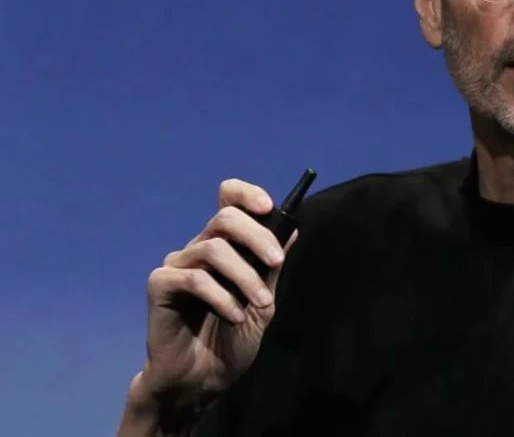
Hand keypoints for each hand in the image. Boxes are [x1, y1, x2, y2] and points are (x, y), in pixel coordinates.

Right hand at [137, 179, 296, 412]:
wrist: (202, 381)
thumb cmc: (231, 341)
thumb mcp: (263, 302)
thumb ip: (271, 267)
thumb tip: (292, 228)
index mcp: (225, 247)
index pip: (227, 200)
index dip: (246, 194)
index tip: (270, 206)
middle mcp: (199, 249)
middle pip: (225, 217)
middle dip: (257, 236)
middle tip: (277, 262)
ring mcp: (177, 265)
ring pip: (213, 248)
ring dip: (245, 276)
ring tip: (261, 304)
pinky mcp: (160, 286)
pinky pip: (193, 277)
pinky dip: (221, 296)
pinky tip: (234, 316)